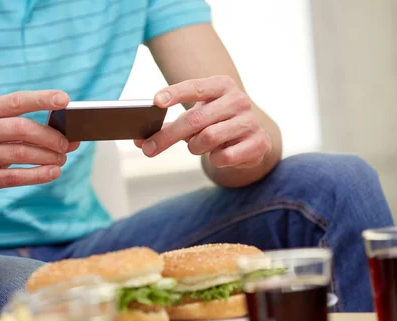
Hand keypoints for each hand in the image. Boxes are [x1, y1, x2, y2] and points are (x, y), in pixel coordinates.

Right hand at [0, 90, 79, 204]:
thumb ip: (21, 128)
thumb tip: (67, 135)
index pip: (15, 101)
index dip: (42, 99)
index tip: (65, 100)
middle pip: (21, 129)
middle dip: (50, 136)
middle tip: (67, 143)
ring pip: (21, 153)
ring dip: (48, 157)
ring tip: (62, 159)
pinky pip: (15, 177)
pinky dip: (39, 175)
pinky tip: (53, 173)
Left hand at [137, 76, 271, 168]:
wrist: (251, 138)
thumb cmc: (215, 123)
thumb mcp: (194, 117)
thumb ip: (167, 126)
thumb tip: (138, 141)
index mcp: (221, 85)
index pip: (195, 87)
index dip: (175, 93)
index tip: (156, 101)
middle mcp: (238, 100)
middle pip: (195, 119)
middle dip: (168, 136)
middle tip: (148, 149)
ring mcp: (250, 121)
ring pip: (208, 138)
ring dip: (195, 147)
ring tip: (198, 146)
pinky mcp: (259, 143)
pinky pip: (224, 156)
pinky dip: (214, 159)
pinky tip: (219, 154)